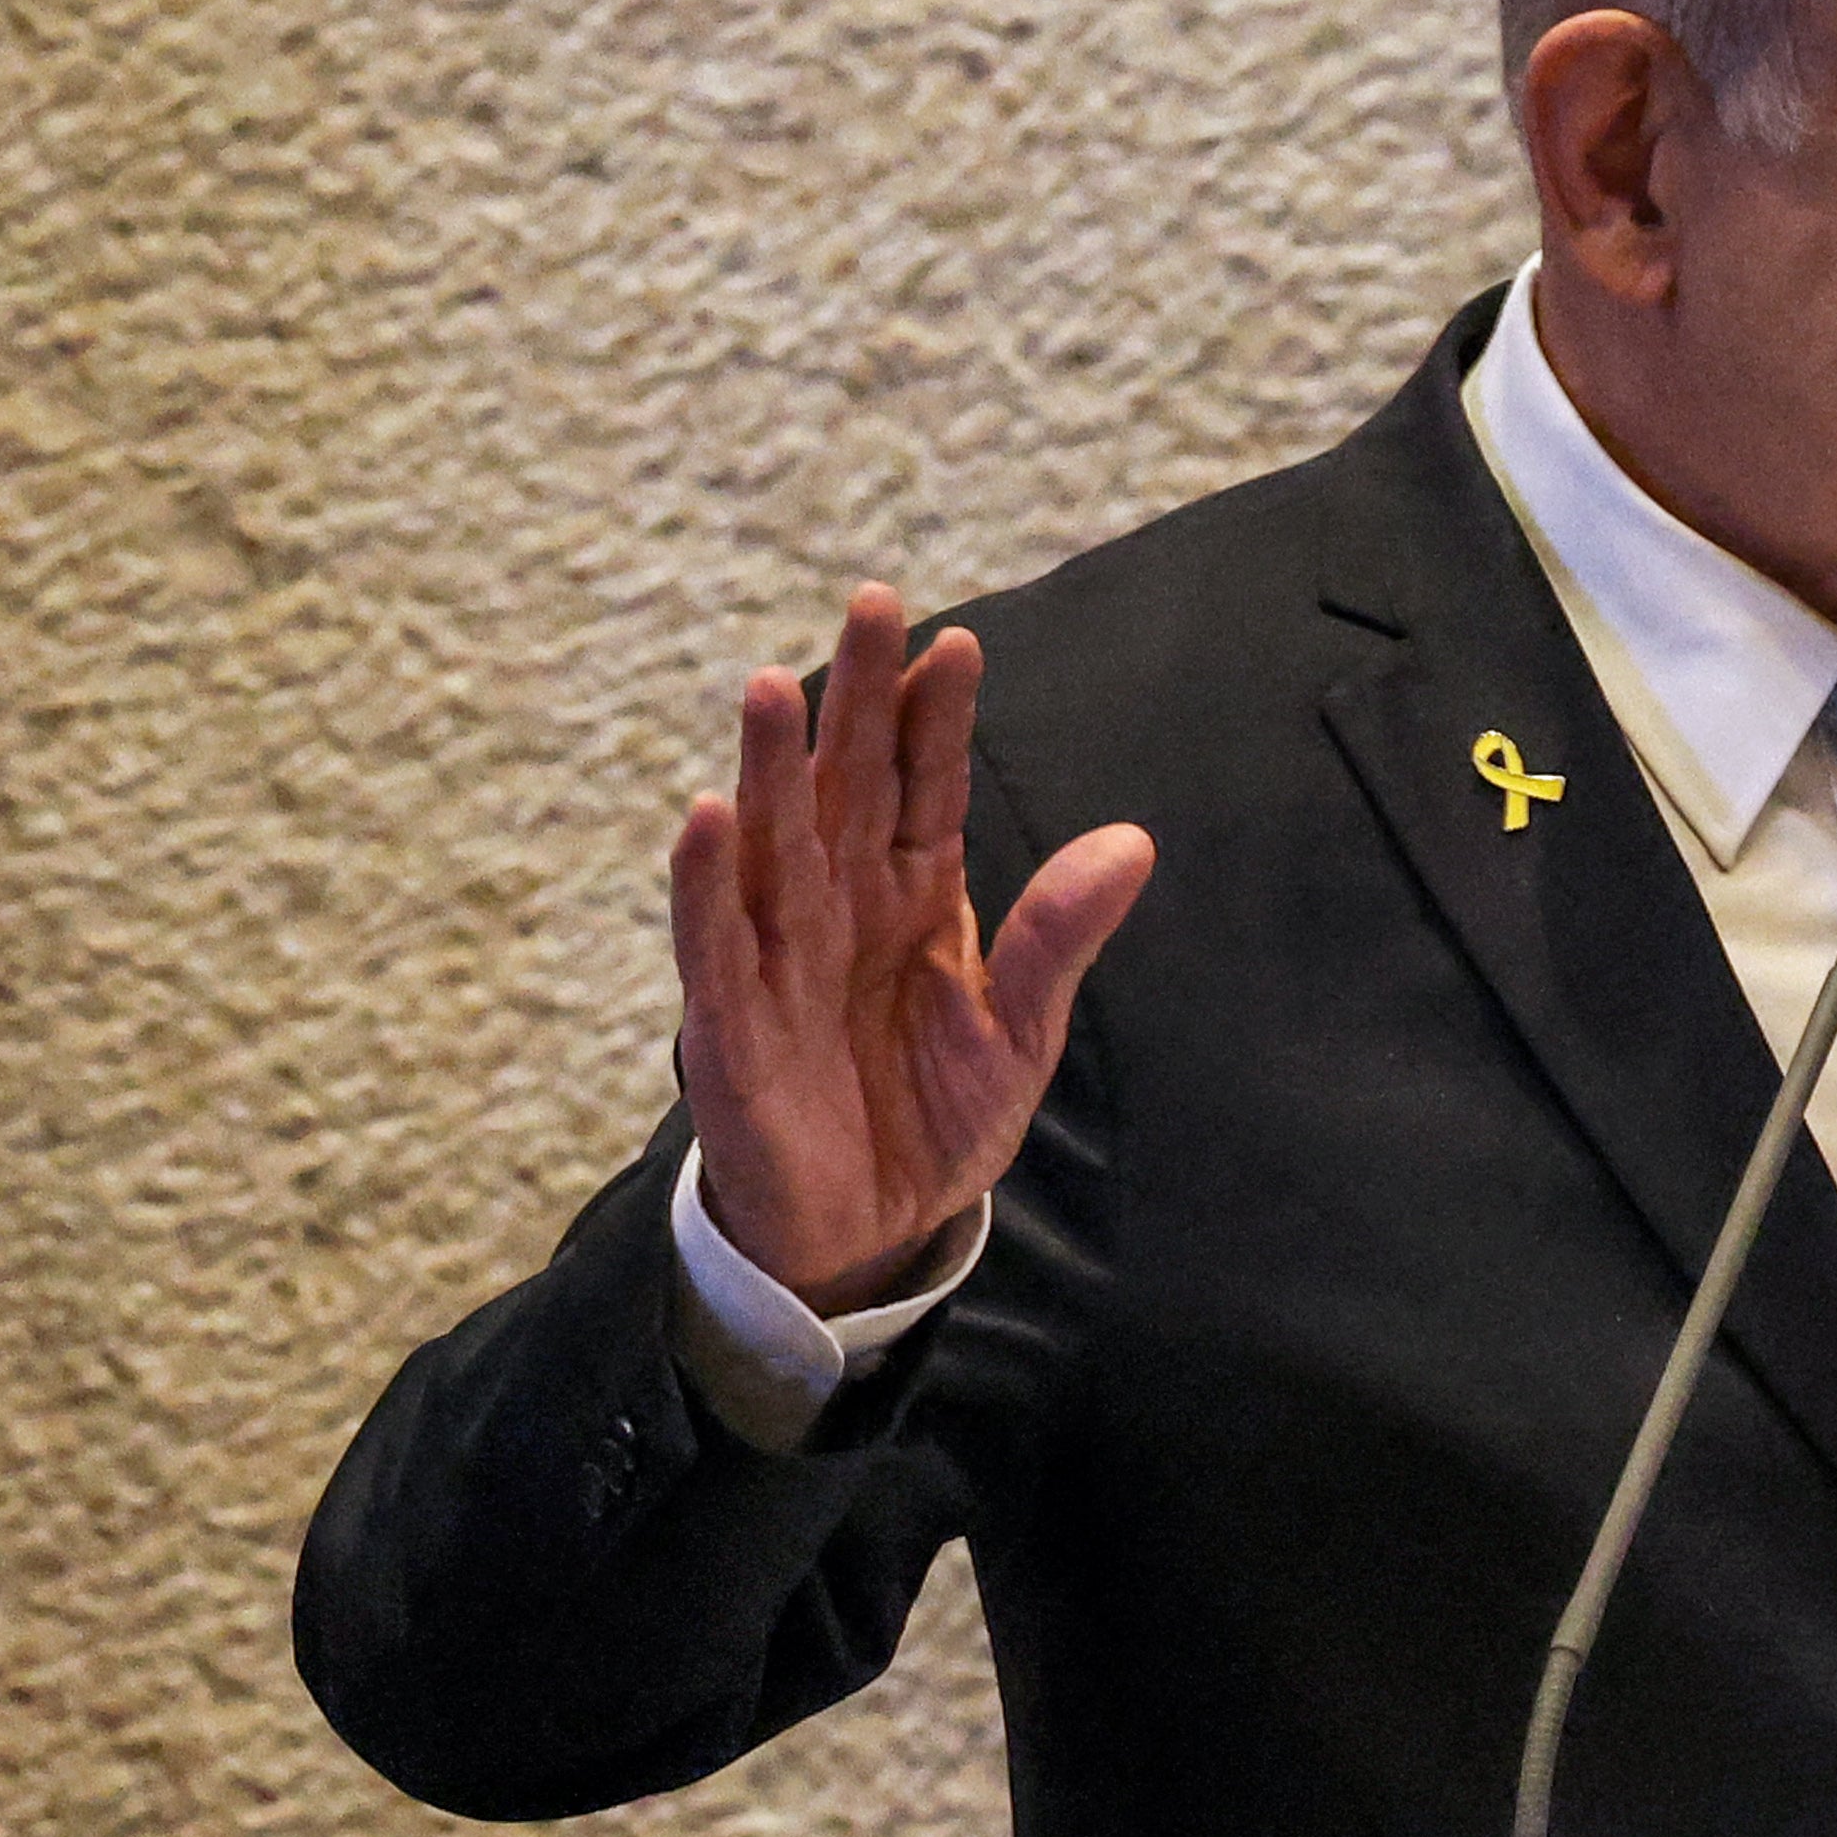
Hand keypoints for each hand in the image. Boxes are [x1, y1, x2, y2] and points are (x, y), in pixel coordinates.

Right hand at [670, 584, 1155, 1315]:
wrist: (867, 1233)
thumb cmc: (933, 1118)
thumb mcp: (1018, 1033)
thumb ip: (1057, 938)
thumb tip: (1134, 842)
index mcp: (912, 893)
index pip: (923, 784)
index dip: (935, 717)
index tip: (956, 644)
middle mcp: (838, 903)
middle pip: (843, 782)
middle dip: (854, 696)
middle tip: (870, 603)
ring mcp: (779, 955)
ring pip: (770, 841)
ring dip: (768, 766)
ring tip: (774, 685)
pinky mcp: (730, 1023)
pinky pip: (713, 942)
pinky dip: (705, 883)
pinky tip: (702, 816)